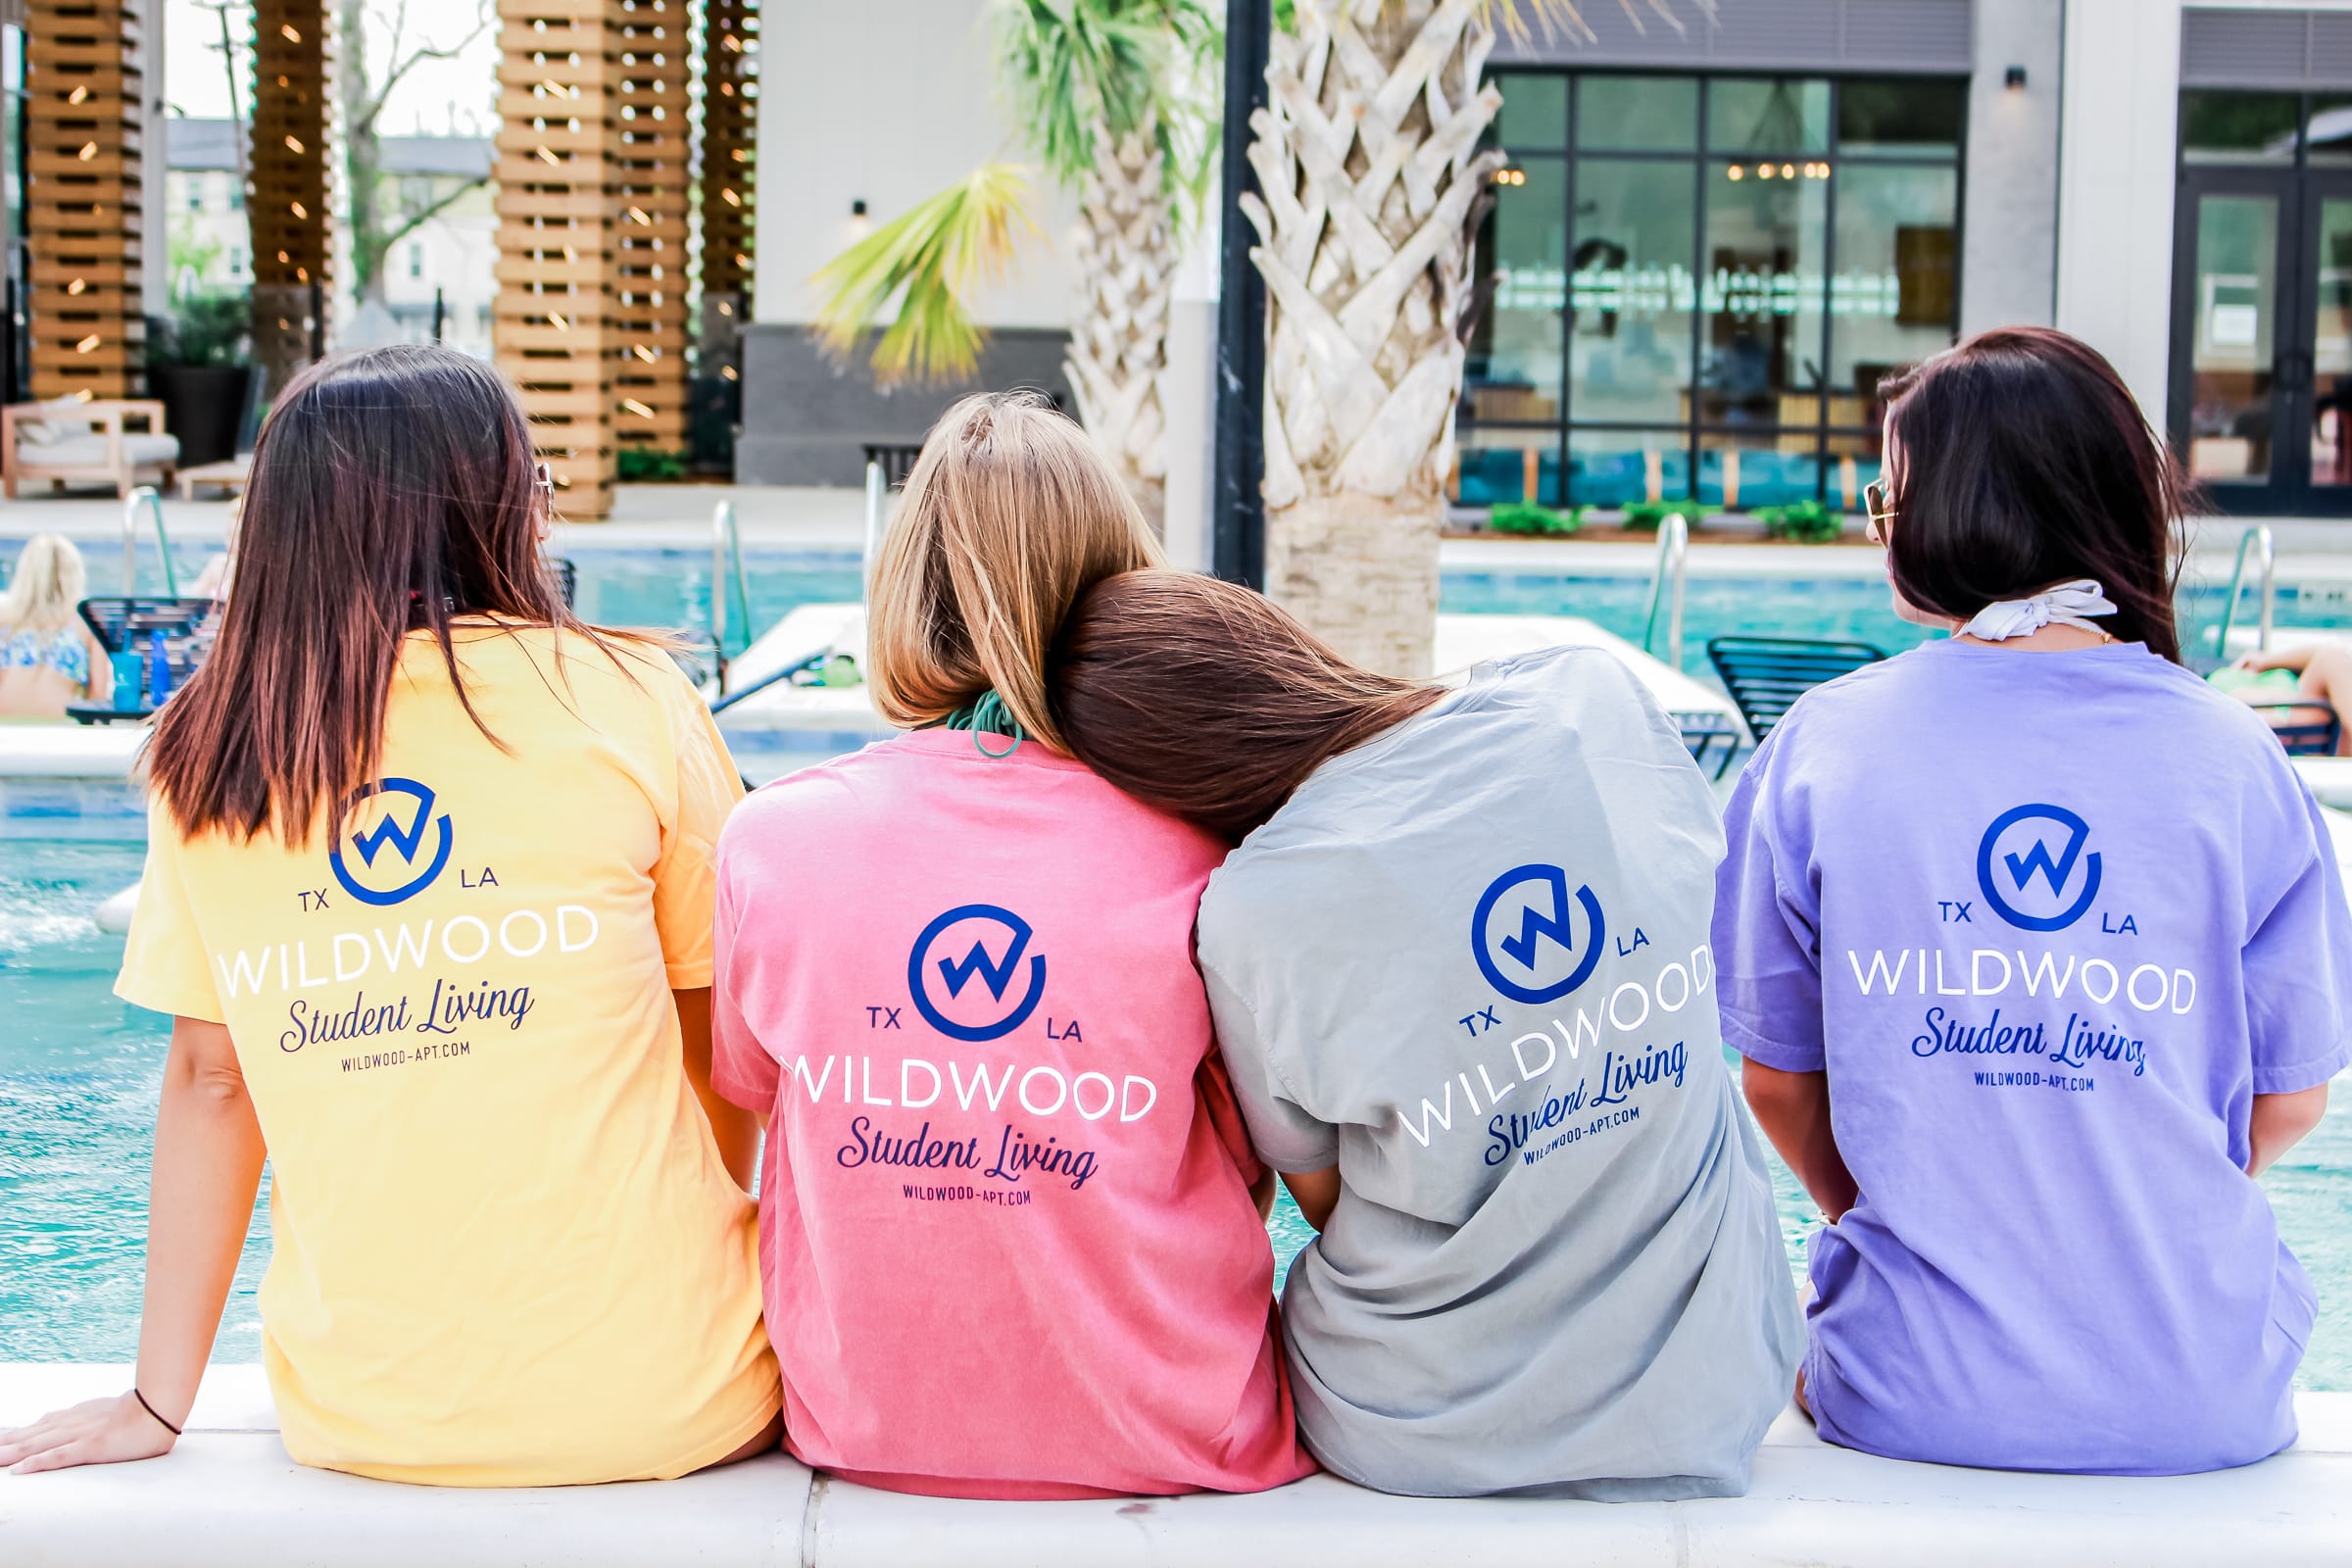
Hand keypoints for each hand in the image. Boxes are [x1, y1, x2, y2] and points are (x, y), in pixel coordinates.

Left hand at [0, 1392, 178, 1473]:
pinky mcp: (91, 1446)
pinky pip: (59, 1456)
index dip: (11, 1438)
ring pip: (36, 1446)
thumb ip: (78, 1420)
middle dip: (4, 1447)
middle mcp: (69, 1424)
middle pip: (27, 1438)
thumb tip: (60, 1423)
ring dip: (10, 1455)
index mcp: (71, 1418)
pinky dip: (37, 1462)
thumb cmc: (133, 1412)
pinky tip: (20, 1469)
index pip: (33, 1429)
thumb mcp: (99, 1413)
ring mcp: (79, 1435)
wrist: (159, 1407)